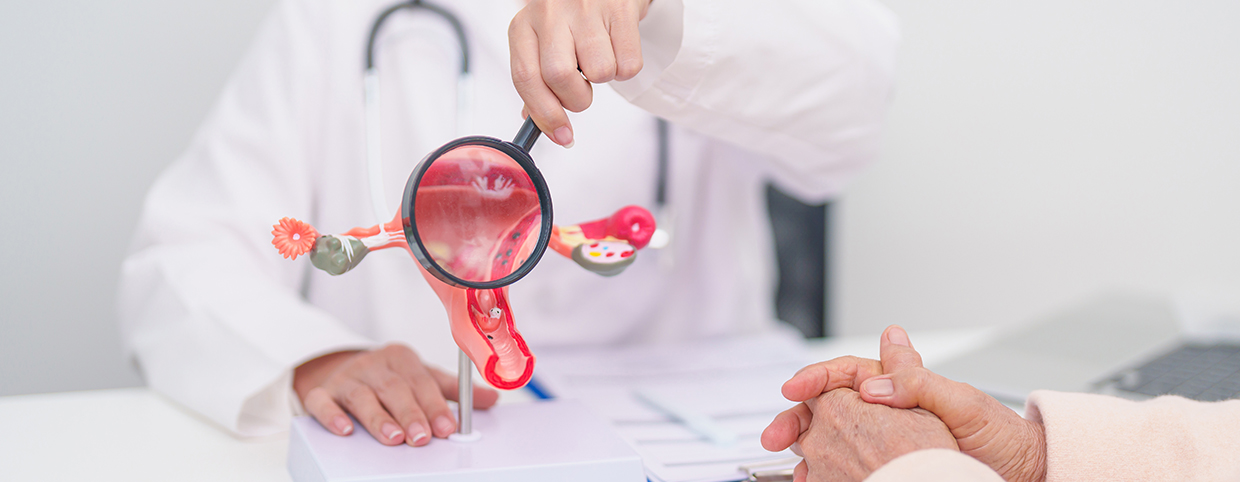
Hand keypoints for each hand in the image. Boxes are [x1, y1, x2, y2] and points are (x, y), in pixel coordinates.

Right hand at [293, 344, 498, 446]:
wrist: (341, 369)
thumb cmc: (389, 378)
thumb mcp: (422, 378)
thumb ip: (452, 391)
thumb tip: (492, 399)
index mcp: (401, 357)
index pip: (421, 381)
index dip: (435, 405)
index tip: (448, 427)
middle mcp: (374, 364)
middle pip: (394, 388)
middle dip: (411, 414)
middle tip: (423, 437)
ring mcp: (346, 378)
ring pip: (362, 396)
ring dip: (378, 418)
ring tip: (394, 438)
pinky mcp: (322, 392)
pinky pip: (323, 402)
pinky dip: (332, 416)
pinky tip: (345, 430)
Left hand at [509, 0, 651, 146]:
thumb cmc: (569, 16)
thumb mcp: (542, 42)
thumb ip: (537, 82)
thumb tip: (539, 123)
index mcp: (524, 26)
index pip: (526, 78)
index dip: (544, 114)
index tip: (562, 135)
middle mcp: (550, 14)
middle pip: (559, 77)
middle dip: (576, 99)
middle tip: (582, 91)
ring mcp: (586, 9)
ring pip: (599, 72)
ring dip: (603, 79)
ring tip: (599, 59)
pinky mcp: (620, 9)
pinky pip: (628, 64)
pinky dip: (626, 68)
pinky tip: (616, 49)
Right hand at [770, 326, 1047, 481]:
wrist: (1021, 474)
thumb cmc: (999, 434)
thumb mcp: (962, 402)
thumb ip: (917, 384)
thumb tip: (874, 383)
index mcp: (900, 383)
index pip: (846, 372)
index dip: (815, 377)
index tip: (794, 389)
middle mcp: (887, 407)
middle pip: (827, 405)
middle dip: (796, 417)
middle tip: (777, 436)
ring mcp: (885, 438)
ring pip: (831, 437)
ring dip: (806, 448)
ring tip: (794, 465)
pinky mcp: (888, 465)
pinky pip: (846, 465)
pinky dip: (826, 473)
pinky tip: (816, 481)